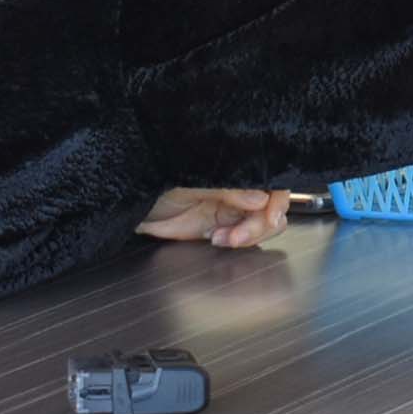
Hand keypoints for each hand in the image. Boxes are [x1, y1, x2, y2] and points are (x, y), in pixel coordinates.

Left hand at [139, 187, 293, 248]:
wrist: (134, 208)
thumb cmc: (154, 184)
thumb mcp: (189, 182)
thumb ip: (226, 190)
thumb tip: (259, 198)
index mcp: (234, 170)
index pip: (271, 181)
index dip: (278, 199)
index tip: (269, 217)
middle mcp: (238, 187)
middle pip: (274, 205)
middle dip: (261, 225)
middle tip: (236, 237)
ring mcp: (232, 208)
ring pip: (265, 223)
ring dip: (250, 236)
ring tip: (222, 239)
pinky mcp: (224, 227)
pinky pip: (246, 236)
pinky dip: (239, 243)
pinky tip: (218, 240)